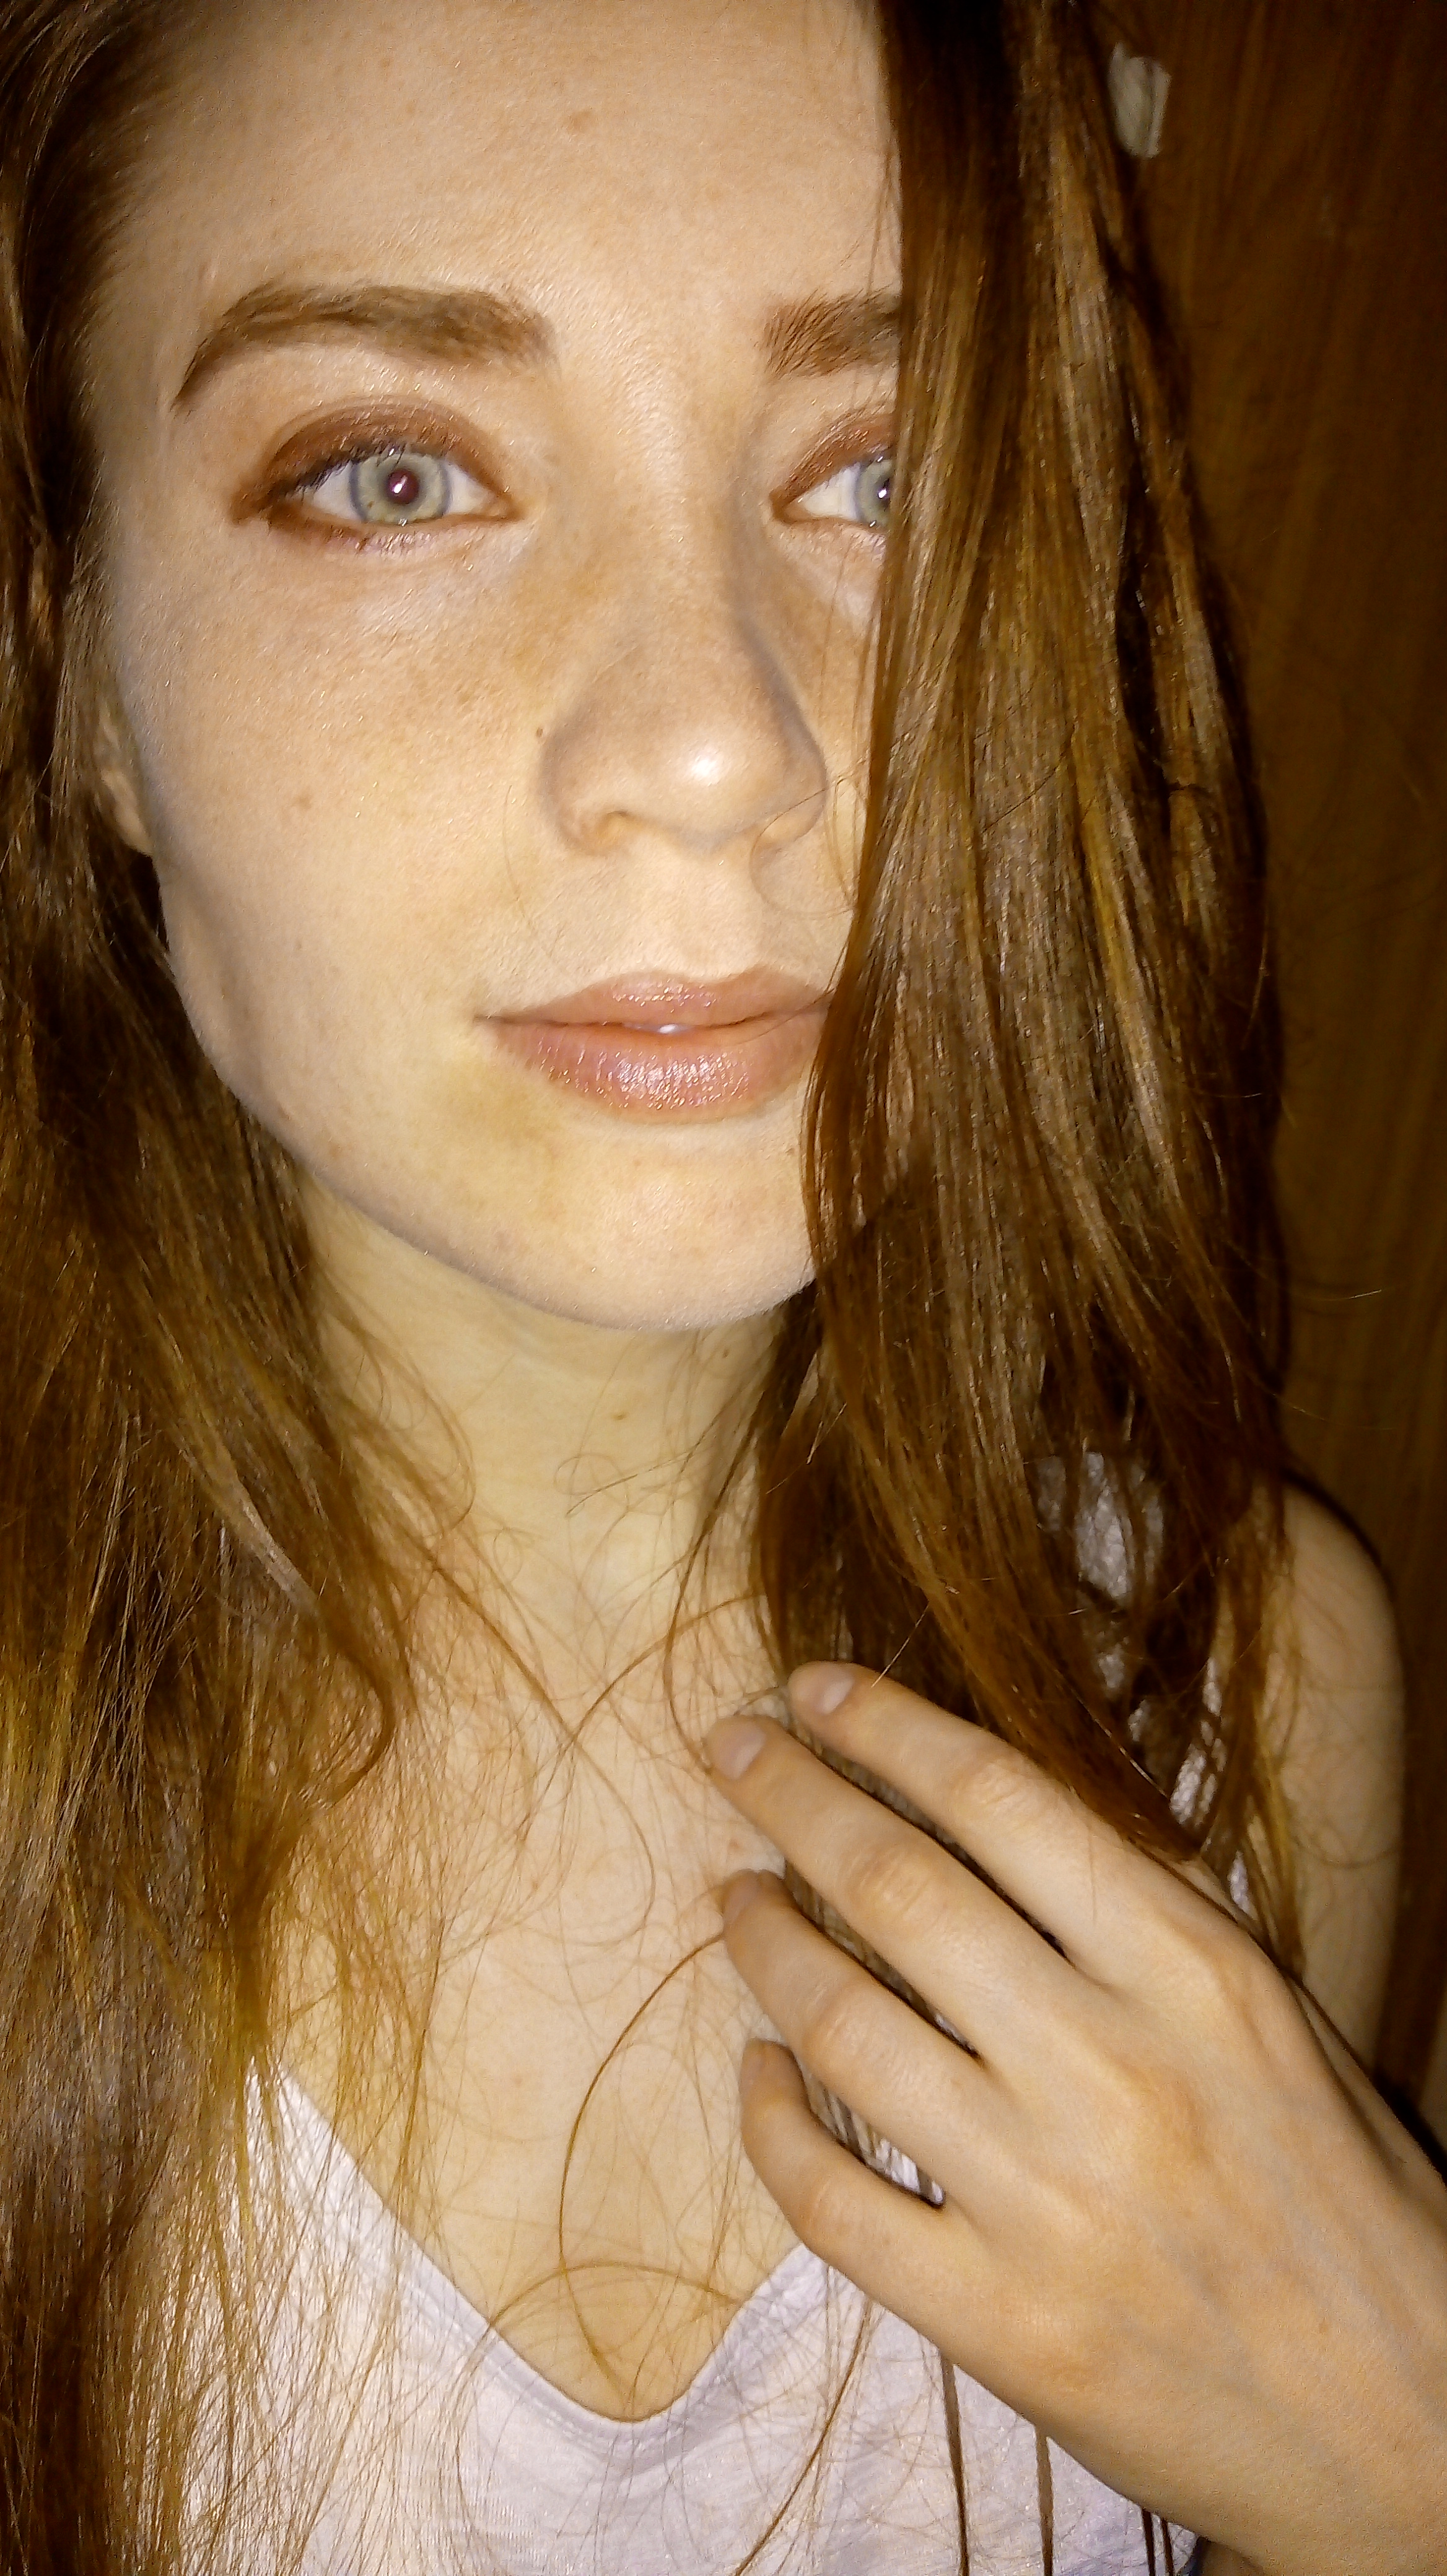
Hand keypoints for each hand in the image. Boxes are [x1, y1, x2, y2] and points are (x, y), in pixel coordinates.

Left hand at [705, 1664, 1446, 2575]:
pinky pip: (829, 2197)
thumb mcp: (1270, 2018)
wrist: (1400, 2426)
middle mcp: (1113, 2070)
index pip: (1002, 1799)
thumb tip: (986, 1809)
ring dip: (763, 1940)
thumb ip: (1143, 1917)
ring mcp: (1045, 2203)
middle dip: (792, 1794)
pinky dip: (767, 2120)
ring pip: (841, 2026)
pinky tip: (758, 2066)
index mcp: (1197, 1975)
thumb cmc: (1338, 2199)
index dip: (887, 1725)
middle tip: (730, 1746)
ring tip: (732, 1892)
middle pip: (898, 1886)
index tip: (813, 1686)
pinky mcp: (996, 2323)